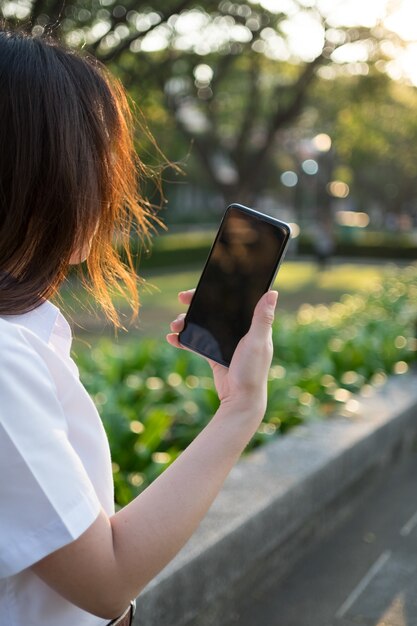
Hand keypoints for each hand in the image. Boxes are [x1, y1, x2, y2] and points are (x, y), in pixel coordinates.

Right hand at [166, 289, 277, 417]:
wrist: (240, 400)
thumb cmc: (252, 371)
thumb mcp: (257, 342)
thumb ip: (262, 318)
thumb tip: (272, 292)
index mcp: (252, 324)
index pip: (235, 300)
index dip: (219, 290)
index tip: (203, 286)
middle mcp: (239, 330)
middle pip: (215, 309)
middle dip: (196, 304)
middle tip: (182, 298)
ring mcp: (226, 342)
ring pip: (203, 324)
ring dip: (187, 322)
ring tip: (174, 326)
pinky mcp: (215, 354)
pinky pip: (197, 342)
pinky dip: (184, 339)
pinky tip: (172, 338)